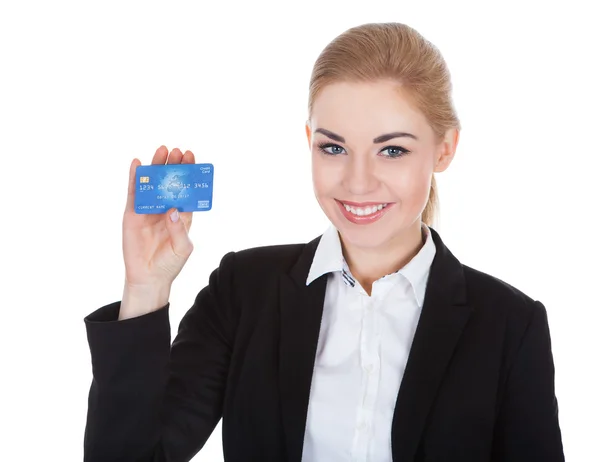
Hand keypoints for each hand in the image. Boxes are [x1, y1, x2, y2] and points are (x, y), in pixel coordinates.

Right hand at [120, 146, 195, 318]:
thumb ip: (179, 229)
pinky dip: (134, 177)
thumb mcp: (182, 248)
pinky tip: (137, 163)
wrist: (148, 277)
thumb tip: (172, 210)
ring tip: (162, 151)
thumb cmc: (169, 264)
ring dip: (156, 167)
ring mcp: (148, 210)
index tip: (191, 157)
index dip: (188, 174)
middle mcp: (165, 208)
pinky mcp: (132, 214)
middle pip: (169, 182)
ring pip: (152, 183)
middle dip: (173, 166)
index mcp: (182, 215)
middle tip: (177, 151)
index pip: (186, 189)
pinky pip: (133, 192)